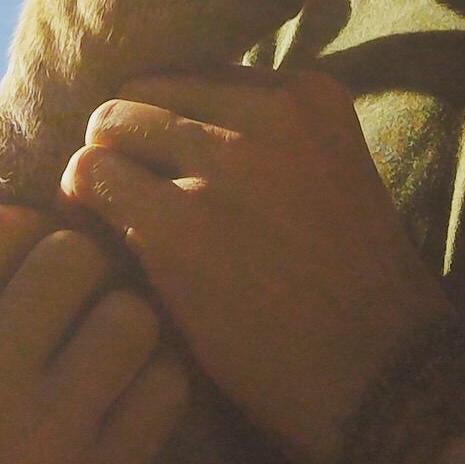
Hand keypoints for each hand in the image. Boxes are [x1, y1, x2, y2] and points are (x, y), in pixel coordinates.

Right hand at [0, 204, 187, 463]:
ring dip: (128, 316)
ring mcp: (45, 441)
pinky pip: (165, 386)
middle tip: (80, 284)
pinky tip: (133, 386)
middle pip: (69, 260)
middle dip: (82, 261)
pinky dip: (159, 376)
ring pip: (128, 316)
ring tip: (111, 332)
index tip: (24, 249)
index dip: (20, 228)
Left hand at [60, 69, 446, 463]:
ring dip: (100, 175)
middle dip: (127, 145)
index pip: (194, 77)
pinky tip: (99, 250)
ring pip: (107, 126)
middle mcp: (268, 114)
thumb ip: (261, 139)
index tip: (169, 176)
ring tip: (112, 225)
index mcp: (308, 96)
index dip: (169, 128)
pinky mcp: (178, 227)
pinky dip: (81, 210)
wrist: (383, 386)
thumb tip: (157, 120)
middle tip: (127, 202)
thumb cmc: (350, 297)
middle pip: (144, 91)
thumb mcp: (329, 178)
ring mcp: (223, 166)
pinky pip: (87, 178)